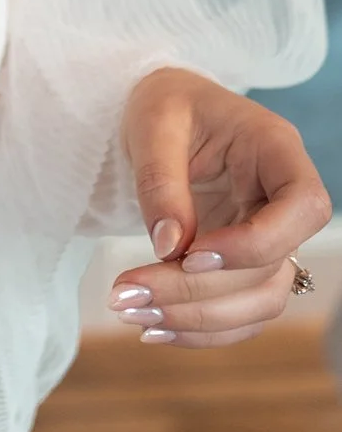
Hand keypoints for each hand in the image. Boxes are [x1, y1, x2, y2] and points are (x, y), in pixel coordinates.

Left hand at [108, 67, 330, 346]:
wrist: (160, 115)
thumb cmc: (164, 104)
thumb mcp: (153, 120)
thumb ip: (161, 179)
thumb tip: (169, 246)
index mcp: (276, 149)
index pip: (303, 206)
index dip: (256, 243)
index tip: (190, 255)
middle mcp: (282, 199)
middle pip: (272, 268)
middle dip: (200, 292)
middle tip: (128, 295)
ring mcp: (268, 236)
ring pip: (261, 301)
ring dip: (198, 319)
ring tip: (130, 312)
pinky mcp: (244, 264)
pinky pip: (239, 311)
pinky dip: (199, 328)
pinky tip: (152, 326)